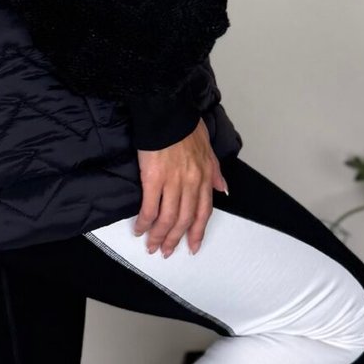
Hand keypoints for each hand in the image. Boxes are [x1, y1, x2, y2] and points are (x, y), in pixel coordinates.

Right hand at [134, 117, 228, 256]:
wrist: (167, 112)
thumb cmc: (185, 126)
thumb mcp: (208, 148)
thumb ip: (215, 171)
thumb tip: (223, 189)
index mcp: (204, 176)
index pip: (204, 211)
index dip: (198, 231)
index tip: (193, 246)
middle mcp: (191, 183)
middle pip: (185, 220)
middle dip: (175, 239)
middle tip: (167, 251)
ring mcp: (172, 182)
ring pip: (168, 218)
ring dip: (159, 235)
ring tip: (152, 246)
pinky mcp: (153, 179)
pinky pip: (150, 208)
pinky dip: (145, 222)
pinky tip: (140, 229)